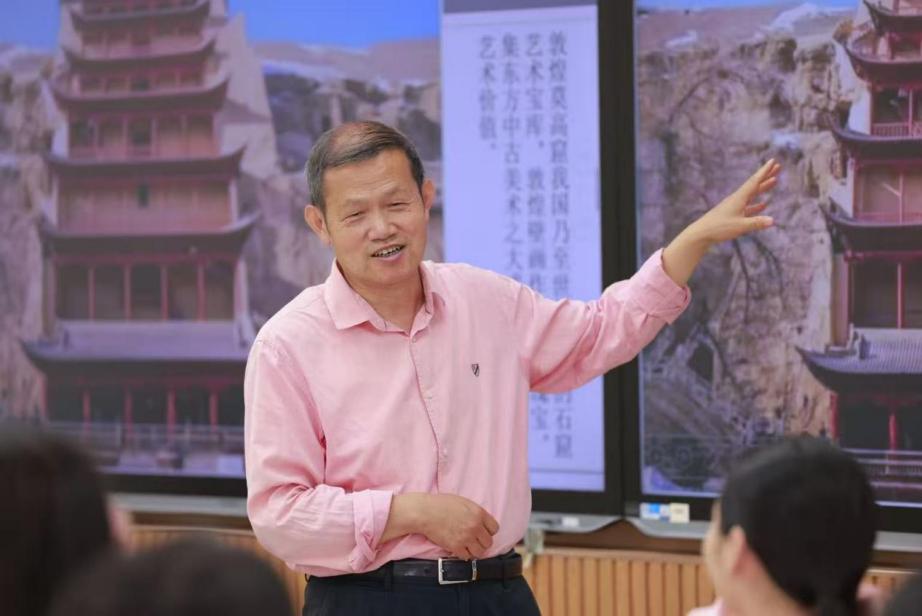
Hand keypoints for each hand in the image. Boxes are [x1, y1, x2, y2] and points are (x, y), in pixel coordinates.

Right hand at [382, 493, 498, 559]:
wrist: (425, 512)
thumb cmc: (441, 504)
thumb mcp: (464, 502)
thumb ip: (476, 513)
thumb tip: (482, 522)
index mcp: (478, 513)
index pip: (495, 528)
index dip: (488, 531)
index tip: (482, 532)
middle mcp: (475, 526)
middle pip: (488, 542)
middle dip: (482, 542)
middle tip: (474, 540)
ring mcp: (466, 538)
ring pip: (480, 552)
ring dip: (474, 550)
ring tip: (467, 546)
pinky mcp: (456, 547)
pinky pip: (467, 557)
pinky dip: (463, 554)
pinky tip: (459, 548)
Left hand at [686, 158, 779, 245]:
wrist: (701, 233)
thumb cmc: (719, 228)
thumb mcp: (740, 226)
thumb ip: (756, 223)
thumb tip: (773, 221)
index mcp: (739, 198)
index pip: (754, 182)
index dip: (765, 171)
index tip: (773, 161)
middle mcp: (737, 199)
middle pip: (754, 184)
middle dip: (766, 175)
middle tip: (778, 166)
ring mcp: (734, 206)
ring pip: (752, 194)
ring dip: (763, 188)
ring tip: (774, 181)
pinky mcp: (731, 214)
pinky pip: (747, 207)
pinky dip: (756, 205)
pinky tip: (763, 205)